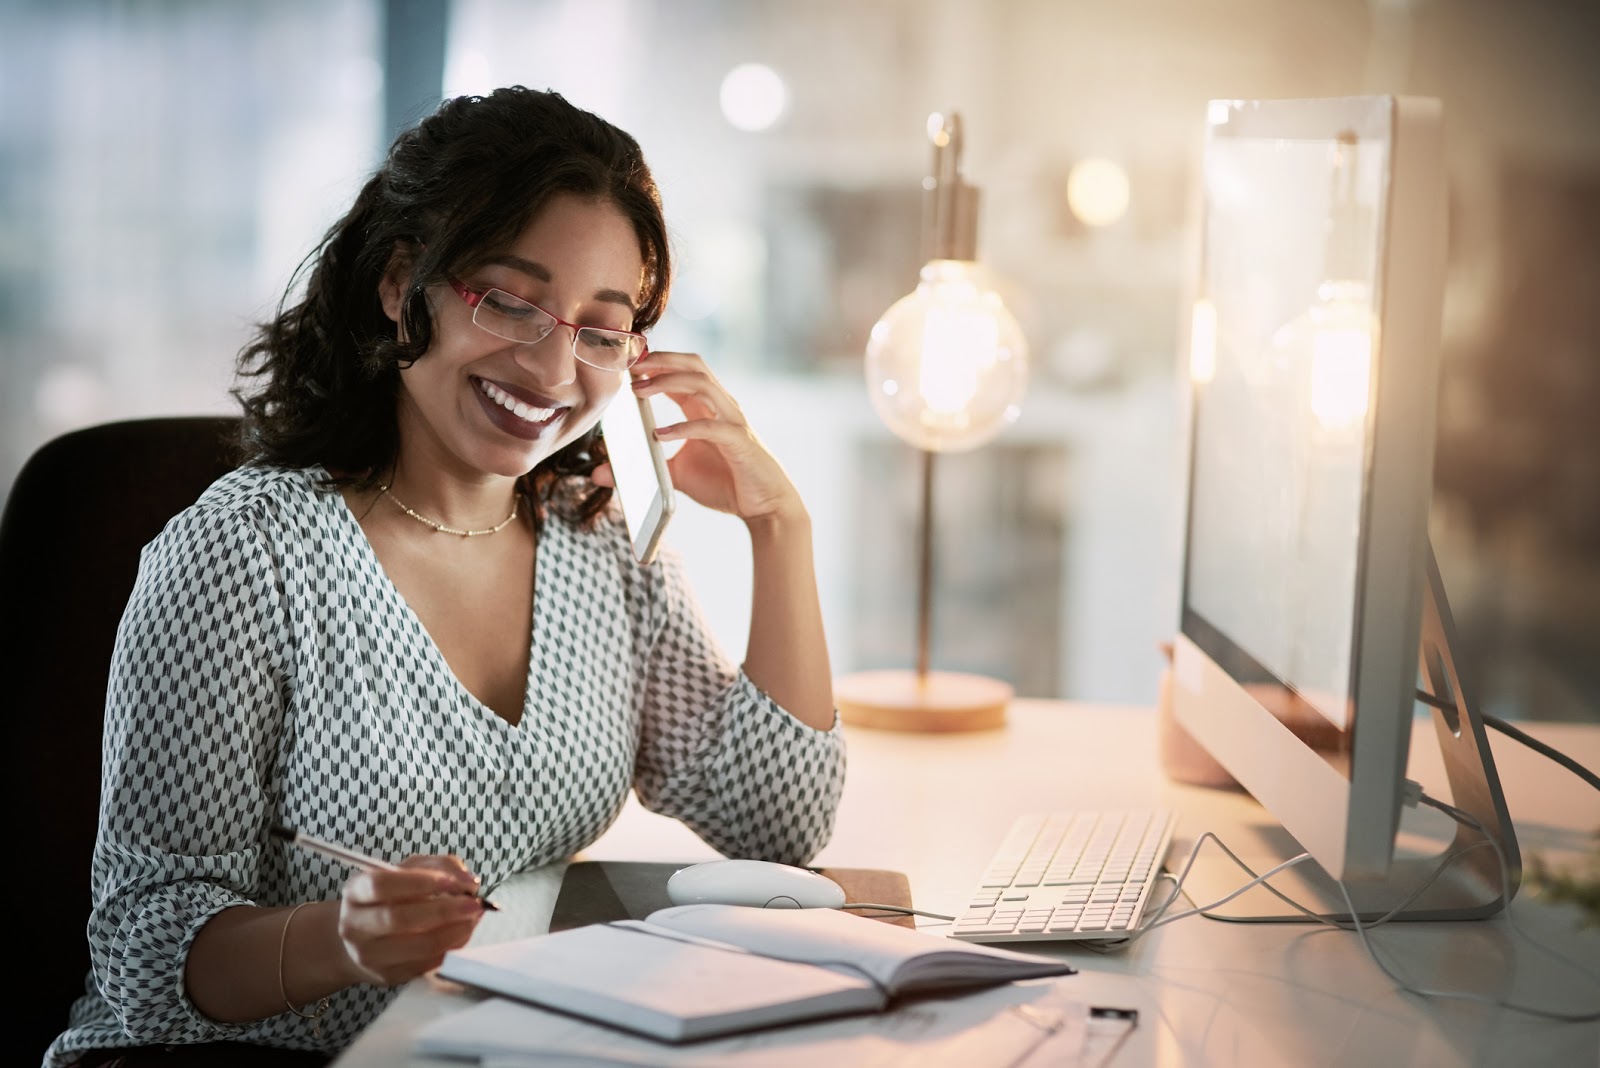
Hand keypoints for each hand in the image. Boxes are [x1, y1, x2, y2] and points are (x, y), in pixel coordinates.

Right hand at [336, 854, 486, 986]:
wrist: (367, 938)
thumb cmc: (393, 898)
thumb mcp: (410, 871)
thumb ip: (440, 866)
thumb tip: (468, 882)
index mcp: (356, 892)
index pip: (381, 885)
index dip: (420, 882)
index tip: (452, 882)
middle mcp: (355, 926)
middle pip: (398, 919)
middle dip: (444, 910)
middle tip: (474, 903)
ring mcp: (369, 956)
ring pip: (418, 946)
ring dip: (455, 931)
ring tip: (473, 918)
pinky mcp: (389, 976)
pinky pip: (428, 964)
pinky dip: (452, 947)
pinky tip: (462, 933)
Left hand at [610, 351, 802, 525]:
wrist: (765, 507)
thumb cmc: (725, 484)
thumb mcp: (674, 476)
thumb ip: (642, 469)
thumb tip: (597, 473)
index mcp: (707, 408)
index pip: (682, 370)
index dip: (655, 361)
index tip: (625, 362)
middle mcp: (722, 407)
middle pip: (694, 365)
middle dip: (661, 359)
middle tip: (629, 365)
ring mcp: (732, 421)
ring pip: (702, 384)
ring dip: (667, 382)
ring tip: (638, 391)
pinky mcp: (739, 442)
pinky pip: (710, 427)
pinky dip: (683, 428)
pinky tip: (660, 435)